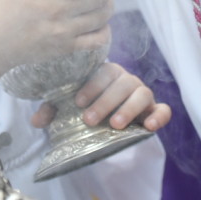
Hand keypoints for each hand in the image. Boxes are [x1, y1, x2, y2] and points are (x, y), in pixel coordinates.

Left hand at [31, 62, 171, 132]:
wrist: (108, 118)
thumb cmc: (88, 106)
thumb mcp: (69, 108)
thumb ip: (53, 110)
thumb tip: (36, 120)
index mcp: (107, 73)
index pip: (102, 72)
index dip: (92, 86)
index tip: (78, 102)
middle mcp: (126, 80)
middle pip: (121, 83)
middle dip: (105, 101)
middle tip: (90, 119)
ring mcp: (142, 94)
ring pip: (142, 93)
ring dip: (129, 108)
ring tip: (115, 125)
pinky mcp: (155, 110)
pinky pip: (164, 109)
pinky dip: (159, 116)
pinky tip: (149, 127)